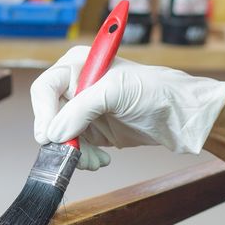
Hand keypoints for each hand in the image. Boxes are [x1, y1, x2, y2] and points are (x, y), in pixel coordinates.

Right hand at [31, 46, 224, 166]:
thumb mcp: (115, 92)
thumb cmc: (156, 91)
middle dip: (61, 138)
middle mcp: (77, 87)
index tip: (49, 135)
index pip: (45, 88)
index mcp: (78, 65)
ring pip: (60, 137)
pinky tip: (102, 159)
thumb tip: (53, 133)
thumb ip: (81, 109)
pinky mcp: (93, 130)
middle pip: (49, 116)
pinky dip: (85, 158)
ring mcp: (84, 111)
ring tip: (94, 159)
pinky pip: (76, 148)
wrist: (181, 117)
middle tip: (73, 152)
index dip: (43, 113)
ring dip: (75, 152)